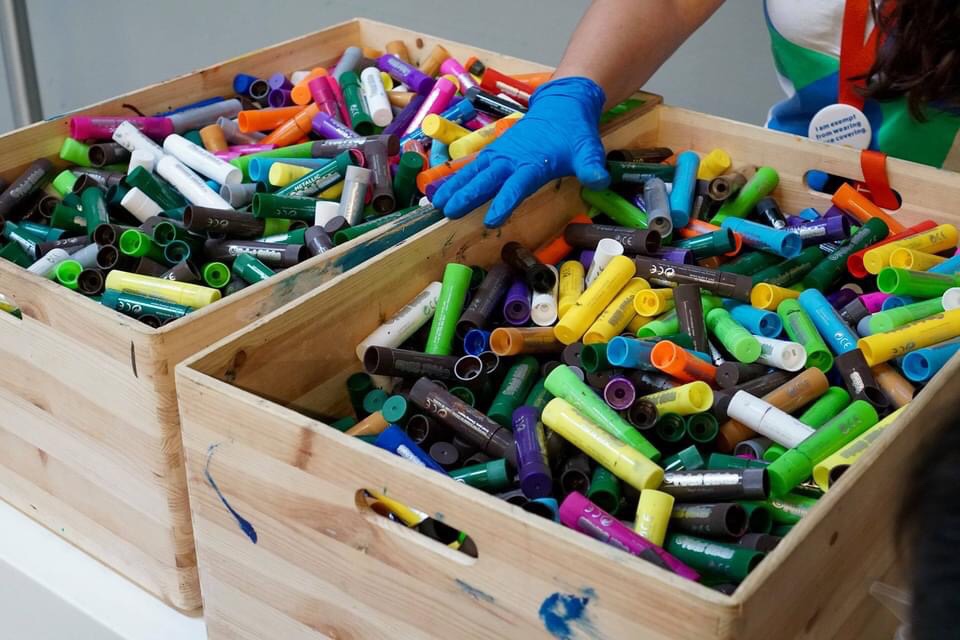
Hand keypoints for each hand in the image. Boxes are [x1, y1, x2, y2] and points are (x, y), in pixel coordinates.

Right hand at [432, 76, 610, 227]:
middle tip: (448, 211)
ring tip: (437, 204)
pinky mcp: (495, 151)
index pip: (516, 186)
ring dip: (455, 187)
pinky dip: (456, 177)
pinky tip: (441, 189)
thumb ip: (592, 166)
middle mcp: (512, 158)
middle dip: (467, 195)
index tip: (491, 220)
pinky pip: (473, 166)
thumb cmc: (575, 132)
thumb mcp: (588, 148)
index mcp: (533, 162)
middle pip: (486, 179)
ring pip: (474, 172)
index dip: (504, 202)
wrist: (563, 104)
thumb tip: (600, 181)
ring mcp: (501, 154)